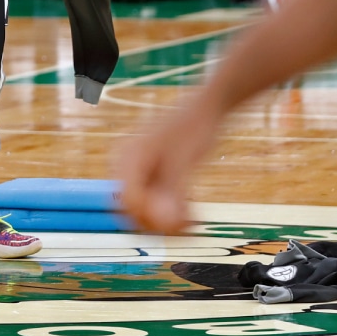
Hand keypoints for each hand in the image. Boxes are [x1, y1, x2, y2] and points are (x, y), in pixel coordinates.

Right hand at [117, 94, 224, 232]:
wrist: (208, 108)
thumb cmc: (195, 128)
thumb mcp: (184, 161)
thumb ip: (172, 192)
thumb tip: (165, 223)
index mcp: (128, 158)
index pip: (128, 200)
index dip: (149, 217)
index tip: (175, 225)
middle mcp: (129, 166)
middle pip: (132, 207)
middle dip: (158, 221)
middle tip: (186, 227)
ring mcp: (141, 171)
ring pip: (146, 208)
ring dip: (167, 220)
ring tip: (193, 222)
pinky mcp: (155, 176)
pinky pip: (157, 202)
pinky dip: (173, 212)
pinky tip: (193, 215)